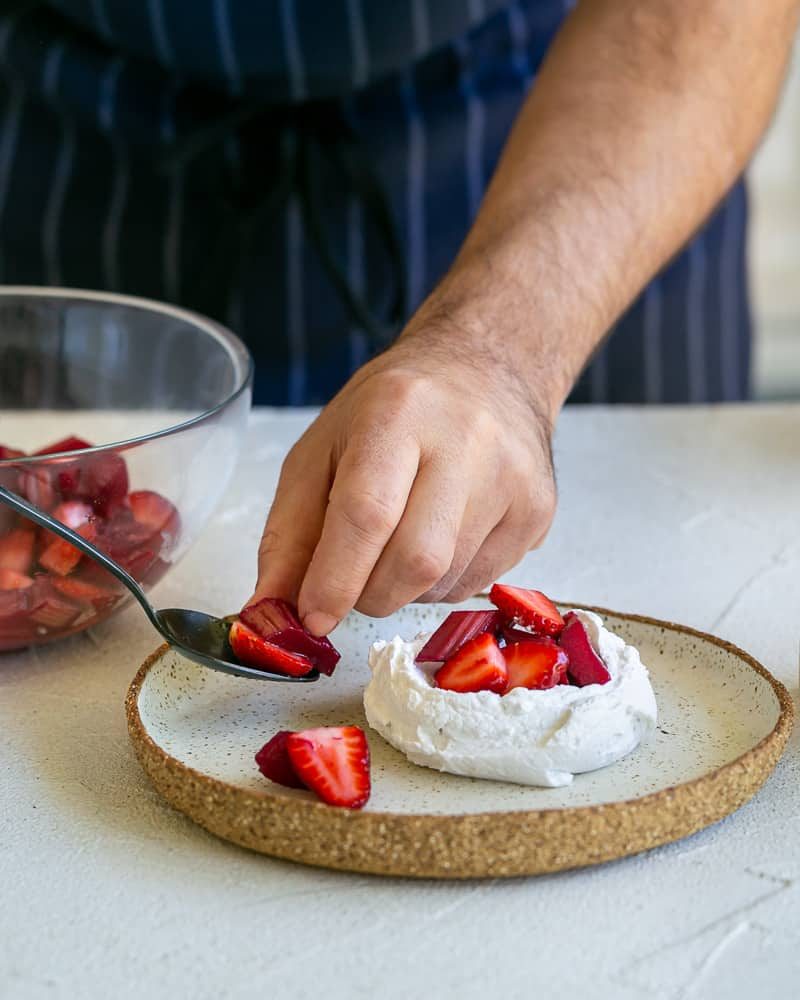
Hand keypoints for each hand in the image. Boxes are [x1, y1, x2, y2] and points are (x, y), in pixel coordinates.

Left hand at [249, 297, 558, 636]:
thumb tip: (272, 611)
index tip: (312, 617)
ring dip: (405, 588)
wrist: (489, 369)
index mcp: (399, 411)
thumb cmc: (395, 409)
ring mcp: (513, 478)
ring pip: (445, 581)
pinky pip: (477, 584)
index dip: (335, 578)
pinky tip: (440, 537)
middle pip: (414, 559)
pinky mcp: (539, 511)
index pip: (367, 512)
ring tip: (401, 537)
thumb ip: (290, 532)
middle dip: (370, 593)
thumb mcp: (323, 448)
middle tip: (353, 580)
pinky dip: (441, 583)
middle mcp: (467, 440)